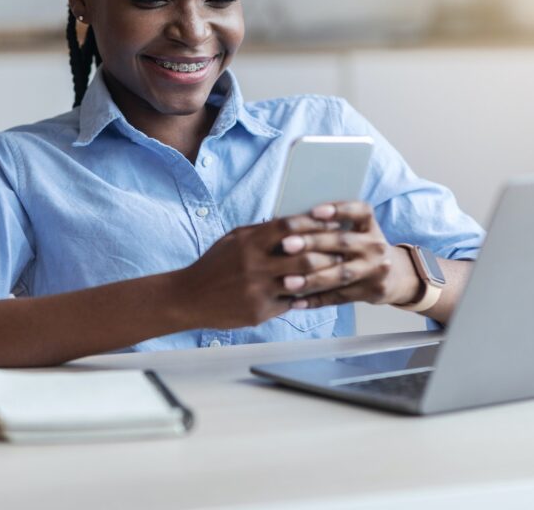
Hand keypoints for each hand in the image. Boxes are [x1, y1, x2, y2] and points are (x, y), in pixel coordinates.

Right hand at [175, 214, 342, 329]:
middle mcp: (254, 265)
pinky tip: (317, 292)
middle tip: (343, 251)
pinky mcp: (259, 311)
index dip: (314, 223)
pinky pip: (291, 303)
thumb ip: (260, 230)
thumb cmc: (214, 265)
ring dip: (323, 277)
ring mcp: (258, 290)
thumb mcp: (233, 239)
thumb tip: (291, 220)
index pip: (289, 226)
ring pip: (302, 282)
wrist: (190, 298)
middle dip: (328, 253)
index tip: (331, 223)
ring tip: (337, 272)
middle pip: (303, 255)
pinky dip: (306, 297)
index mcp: (249, 242)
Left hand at [278, 201, 420, 308]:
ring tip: (287, 281)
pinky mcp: (370, 292)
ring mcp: (375, 270)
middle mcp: (375, 246)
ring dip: (312, 279)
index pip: (359, 212)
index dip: (338, 210)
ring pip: (341, 274)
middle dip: (313, 243)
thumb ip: (333, 227)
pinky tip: (295, 302)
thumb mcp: (358, 231)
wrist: (395, 275)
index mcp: (370, 226)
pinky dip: (316, 300)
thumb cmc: (362, 248)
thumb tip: (291, 222)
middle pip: (343, 243)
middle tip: (286, 244)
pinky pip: (339, 297)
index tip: (314, 211)